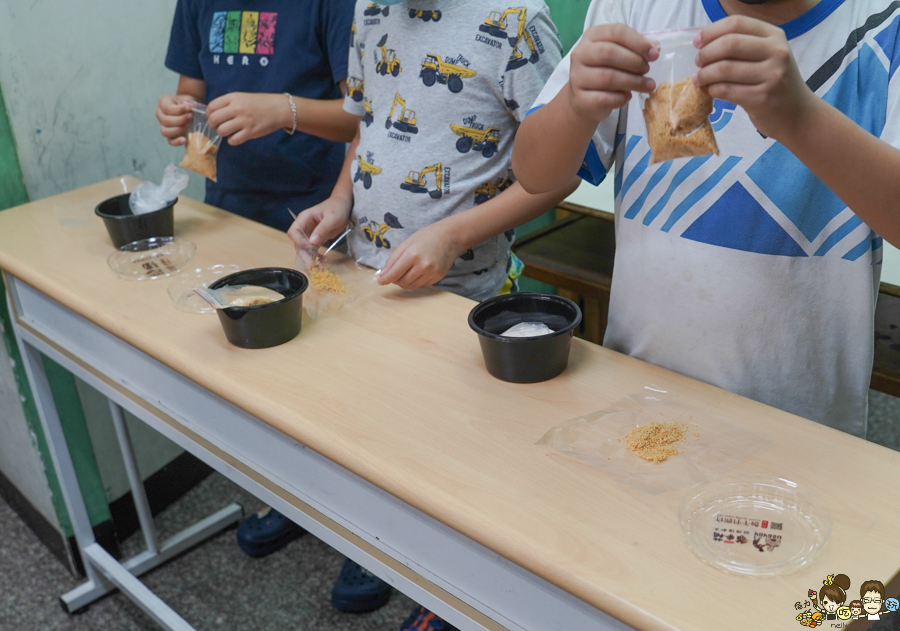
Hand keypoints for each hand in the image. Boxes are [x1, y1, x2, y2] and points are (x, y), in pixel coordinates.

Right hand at [156, 95, 194, 146]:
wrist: (188, 108)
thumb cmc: (186, 103)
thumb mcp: (186, 99)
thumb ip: (188, 103)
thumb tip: (189, 108)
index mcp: (163, 103)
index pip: (167, 108)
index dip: (179, 110)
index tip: (189, 108)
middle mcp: (160, 114)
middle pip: (166, 121)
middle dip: (180, 120)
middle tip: (191, 116)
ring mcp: (163, 125)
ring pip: (165, 131)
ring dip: (179, 129)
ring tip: (188, 124)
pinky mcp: (169, 135)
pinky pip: (170, 141)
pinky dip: (176, 142)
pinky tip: (184, 140)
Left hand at [207, 92, 290, 145]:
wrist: (279, 108)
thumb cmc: (261, 103)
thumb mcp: (242, 97)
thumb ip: (228, 103)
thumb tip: (214, 113)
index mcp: (234, 98)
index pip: (211, 107)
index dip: (209, 114)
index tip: (213, 117)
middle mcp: (237, 108)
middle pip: (213, 119)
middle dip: (213, 124)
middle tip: (219, 126)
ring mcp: (244, 121)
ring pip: (222, 131)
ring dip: (223, 133)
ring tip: (229, 131)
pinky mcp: (250, 132)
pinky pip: (233, 140)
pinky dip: (232, 140)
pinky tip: (237, 136)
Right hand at [287, 196, 352, 264]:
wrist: (345, 206)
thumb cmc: (337, 208)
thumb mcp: (332, 218)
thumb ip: (322, 229)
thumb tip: (312, 242)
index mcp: (304, 218)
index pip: (294, 232)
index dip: (299, 241)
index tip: (310, 247)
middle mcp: (304, 227)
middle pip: (298, 243)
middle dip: (304, 254)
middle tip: (311, 264)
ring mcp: (310, 233)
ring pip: (305, 249)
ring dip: (311, 258)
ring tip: (320, 265)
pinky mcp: (316, 239)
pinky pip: (313, 250)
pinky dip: (317, 256)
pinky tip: (324, 261)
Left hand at [377, 221, 461, 288]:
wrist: (450, 237)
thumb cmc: (426, 237)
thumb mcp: (406, 243)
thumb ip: (393, 259)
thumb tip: (383, 274)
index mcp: (412, 255)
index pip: (395, 273)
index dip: (385, 279)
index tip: (380, 281)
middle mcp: (423, 266)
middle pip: (402, 282)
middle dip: (395, 280)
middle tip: (393, 274)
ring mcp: (432, 273)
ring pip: (411, 286)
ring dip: (404, 282)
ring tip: (404, 273)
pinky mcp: (438, 277)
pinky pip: (421, 285)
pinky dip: (414, 282)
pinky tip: (415, 273)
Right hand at [567, 24, 657, 121]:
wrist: (583, 99)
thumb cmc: (605, 71)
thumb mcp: (619, 55)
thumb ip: (635, 48)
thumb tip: (655, 48)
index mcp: (591, 37)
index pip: (616, 32)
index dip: (638, 42)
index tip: (655, 54)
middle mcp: (580, 54)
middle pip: (609, 53)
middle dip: (634, 62)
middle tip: (647, 70)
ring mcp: (577, 77)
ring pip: (607, 77)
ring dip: (633, 82)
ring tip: (647, 85)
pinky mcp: (580, 99)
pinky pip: (604, 98)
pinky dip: (621, 98)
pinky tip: (628, 96)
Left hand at [696, 16, 815, 139]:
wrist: (797, 113)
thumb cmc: (774, 82)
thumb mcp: (767, 55)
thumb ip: (742, 45)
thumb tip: (703, 43)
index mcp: (774, 36)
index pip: (736, 23)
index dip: (711, 32)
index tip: (697, 43)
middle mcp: (776, 52)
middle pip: (729, 44)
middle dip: (706, 54)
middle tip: (698, 63)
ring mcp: (772, 76)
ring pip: (724, 69)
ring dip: (705, 74)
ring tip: (700, 79)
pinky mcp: (762, 98)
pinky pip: (726, 90)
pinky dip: (712, 90)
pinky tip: (711, 90)